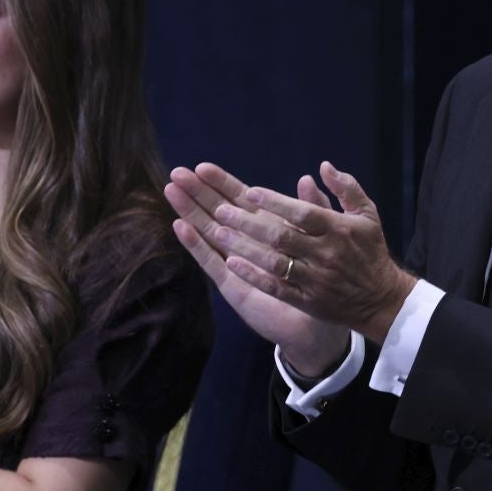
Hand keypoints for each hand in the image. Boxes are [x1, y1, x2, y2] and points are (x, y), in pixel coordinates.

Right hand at [165, 163, 350, 374]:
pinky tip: (180, 227)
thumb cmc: (320, 282)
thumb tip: (306, 178)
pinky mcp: (232, 285)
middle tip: (175, 173)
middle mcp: (247, 244)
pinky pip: (212, 262)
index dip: (221, 183)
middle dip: (197, 192)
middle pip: (217, 211)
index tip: (202, 166)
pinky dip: (196, 244)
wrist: (317, 323)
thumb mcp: (321, 240)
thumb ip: (313, 209)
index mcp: (267, 229)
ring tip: (171, 191)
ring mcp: (236, 264)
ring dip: (189, 212)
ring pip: (208, 232)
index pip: (239, 200)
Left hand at [199, 161, 413, 344]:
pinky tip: (232, 263)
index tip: (250, 191)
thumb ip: (346, 188)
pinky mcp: (307, 300)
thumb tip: (323, 166)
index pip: (303, 213)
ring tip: (218, 233)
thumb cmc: (371, 252)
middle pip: (281, 236)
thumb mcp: (367, 215)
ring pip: (274, 261)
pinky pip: (276, 287)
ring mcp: (315, 279)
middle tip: (221, 211)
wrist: (381, 300)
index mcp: (339, 230)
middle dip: (248, 222)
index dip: (275, 202)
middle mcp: (326, 254)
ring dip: (244, 247)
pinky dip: (253, 275)